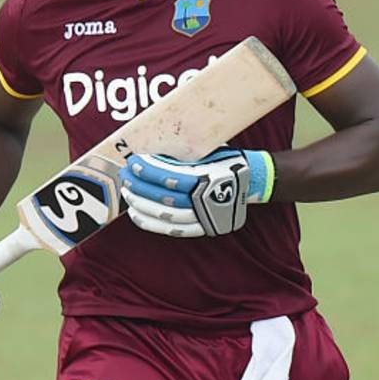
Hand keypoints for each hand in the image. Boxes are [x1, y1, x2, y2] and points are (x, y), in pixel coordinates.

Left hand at [120, 147, 274, 237]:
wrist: (253, 180)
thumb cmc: (226, 161)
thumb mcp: (208, 150)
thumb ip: (183, 154)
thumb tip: (150, 151)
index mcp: (208, 176)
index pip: (169, 175)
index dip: (147, 170)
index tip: (133, 162)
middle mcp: (206, 198)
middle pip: (163, 196)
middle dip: (139, 186)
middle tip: (125, 177)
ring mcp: (205, 215)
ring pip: (165, 215)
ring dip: (141, 204)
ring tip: (128, 194)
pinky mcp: (203, 227)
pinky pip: (172, 230)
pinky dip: (151, 223)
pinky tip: (137, 214)